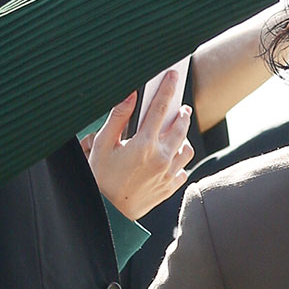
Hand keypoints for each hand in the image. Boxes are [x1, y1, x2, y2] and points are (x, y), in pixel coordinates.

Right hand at [85, 77, 195, 220]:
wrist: (108, 213)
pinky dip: (178, 160)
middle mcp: (161, 158)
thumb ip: (118, 117)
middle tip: (180, 106)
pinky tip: (169, 157)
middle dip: (181, 113)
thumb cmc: (101, 177)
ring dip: (183, 137)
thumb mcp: (102, 144)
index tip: (174, 75)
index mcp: (144, 144)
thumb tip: (131, 94)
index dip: (168, 88)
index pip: (160, 108)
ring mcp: (168, 174)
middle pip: (180, 126)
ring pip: (187, 148)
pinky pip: (183, 168)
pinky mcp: (170, 187)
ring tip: (176, 132)